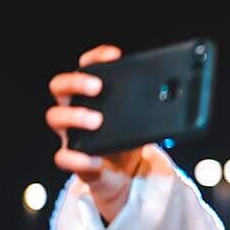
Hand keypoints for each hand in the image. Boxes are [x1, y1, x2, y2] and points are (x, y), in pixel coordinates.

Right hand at [46, 44, 144, 222]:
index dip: (96, 57)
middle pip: (60, 86)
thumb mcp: (142, 120)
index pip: (86, 66)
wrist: (127, 173)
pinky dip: (77, 158)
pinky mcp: (75, 159)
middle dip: (76, 82)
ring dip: (75, 116)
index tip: (114, 55)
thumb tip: (176, 95)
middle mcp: (75, 108)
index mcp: (92, 95)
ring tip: (97, 121)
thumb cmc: (131, 139)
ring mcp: (71, 133)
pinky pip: (64, 157)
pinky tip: (95, 158)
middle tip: (97, 87)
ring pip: (54, 117)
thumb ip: (151, 107)